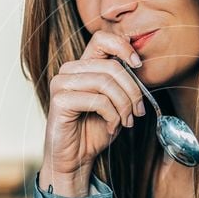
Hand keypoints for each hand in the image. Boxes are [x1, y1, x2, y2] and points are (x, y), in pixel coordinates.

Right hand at [39, 29, 146, 194]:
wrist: (76, 159)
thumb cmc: (96, 129)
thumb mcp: (117, 102)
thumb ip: (123, 82)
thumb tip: (138, 62)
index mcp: (83, 65)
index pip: (102, 38)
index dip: (123, 47)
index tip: (138, 65)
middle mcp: (70, 70)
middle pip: (111, 67)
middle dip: (133, 91)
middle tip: (138, 111)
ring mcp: (61, 84)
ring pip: (106, 83)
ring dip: (124, 105)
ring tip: (126, 121)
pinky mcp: (60, 101)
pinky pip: (98, 101)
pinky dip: (112, 116)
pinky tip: (111, 127)